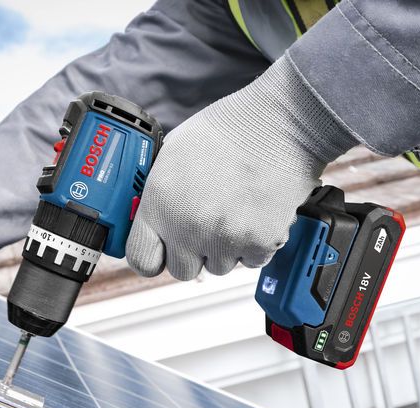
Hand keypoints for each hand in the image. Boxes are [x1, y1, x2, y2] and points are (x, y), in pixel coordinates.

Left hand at [126, 57, 356, 279]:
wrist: (278, 125)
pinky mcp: (258, 244)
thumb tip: (155, 218)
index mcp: (160, 205)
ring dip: (225, 247)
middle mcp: (188, 228)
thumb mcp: (173, 153)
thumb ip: (160, 195)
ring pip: (219, 267)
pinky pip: (251, 261)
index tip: (162, 251)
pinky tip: (254, 213)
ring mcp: (224, 239)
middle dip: (192, 253)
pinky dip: (254, 244)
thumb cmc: (227, 130)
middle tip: (205, 227)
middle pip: (182, 270)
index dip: (152, 256)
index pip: (141, 258)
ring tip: (234, 210)